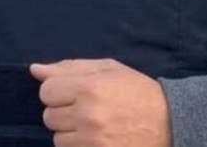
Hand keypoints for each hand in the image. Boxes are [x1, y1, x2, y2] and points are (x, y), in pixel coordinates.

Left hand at [30, 59, 170, 146]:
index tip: (73, 92)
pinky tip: (96, 138)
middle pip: (48, 116)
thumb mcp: (107, 69)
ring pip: (57, 138)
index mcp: (88, 88)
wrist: (171, 122)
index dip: (57, 91)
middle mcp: (88, 115)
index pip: (46, 91)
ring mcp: (93, 140)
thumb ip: (69, 68)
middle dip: (63, 112)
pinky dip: (79, 145)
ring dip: (70, 132)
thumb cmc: (136, 90)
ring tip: (92, 125)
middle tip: (85, 109)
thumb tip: (35, 70)